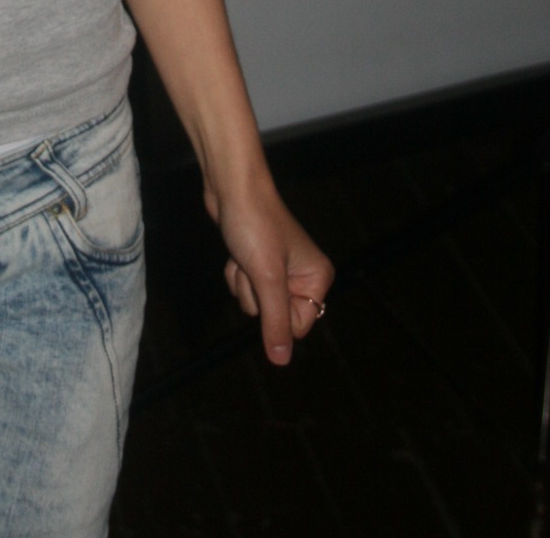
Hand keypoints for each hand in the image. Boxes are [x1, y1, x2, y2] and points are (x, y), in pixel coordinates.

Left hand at [206, 175, 334, 365]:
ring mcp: (280, 269)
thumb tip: (281, 361)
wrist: (232, 188)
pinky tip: (237, 252)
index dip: (276, 313)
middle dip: (256, 295)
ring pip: (256, 303)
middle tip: (254, 265)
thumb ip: (276, 321)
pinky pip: (245, 287)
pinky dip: (236, 273)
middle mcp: (303, 275)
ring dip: (243, 283)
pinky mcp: (259, 262)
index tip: (268, 284)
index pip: (298, 326)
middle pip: (274, 316)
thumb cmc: (254, 226)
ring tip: (245, 254)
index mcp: (318, 278)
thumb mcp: (267, 278)